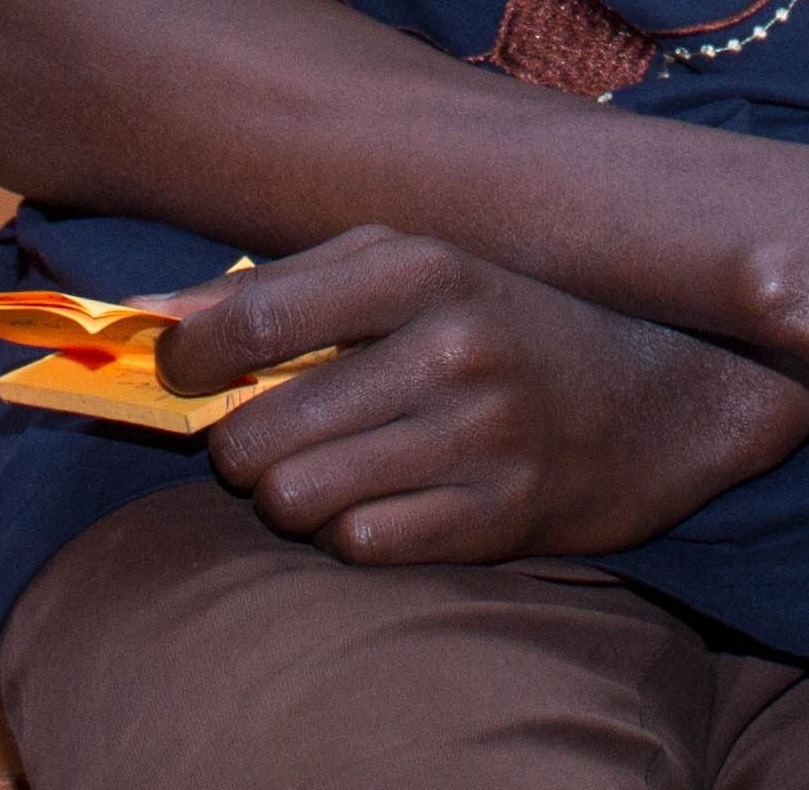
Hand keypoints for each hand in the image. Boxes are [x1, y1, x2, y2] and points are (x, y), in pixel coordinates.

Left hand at [148, 227, 808, 565]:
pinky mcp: (496, 520)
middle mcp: (450, 348)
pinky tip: (386, 496)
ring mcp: (477, 440)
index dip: (191, 358)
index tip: (184, 371)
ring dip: (289, 493)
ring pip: (295, 503)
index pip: (254, 319)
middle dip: (238, 445)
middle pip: (258, 435)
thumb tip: (151, 316)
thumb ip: (285, 284)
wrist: (657, 391)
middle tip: (266, 430)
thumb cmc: (507, 313)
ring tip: (326, 463)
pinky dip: (352, 530)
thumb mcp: (410, 263)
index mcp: (422, 266)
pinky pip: (358, 547)